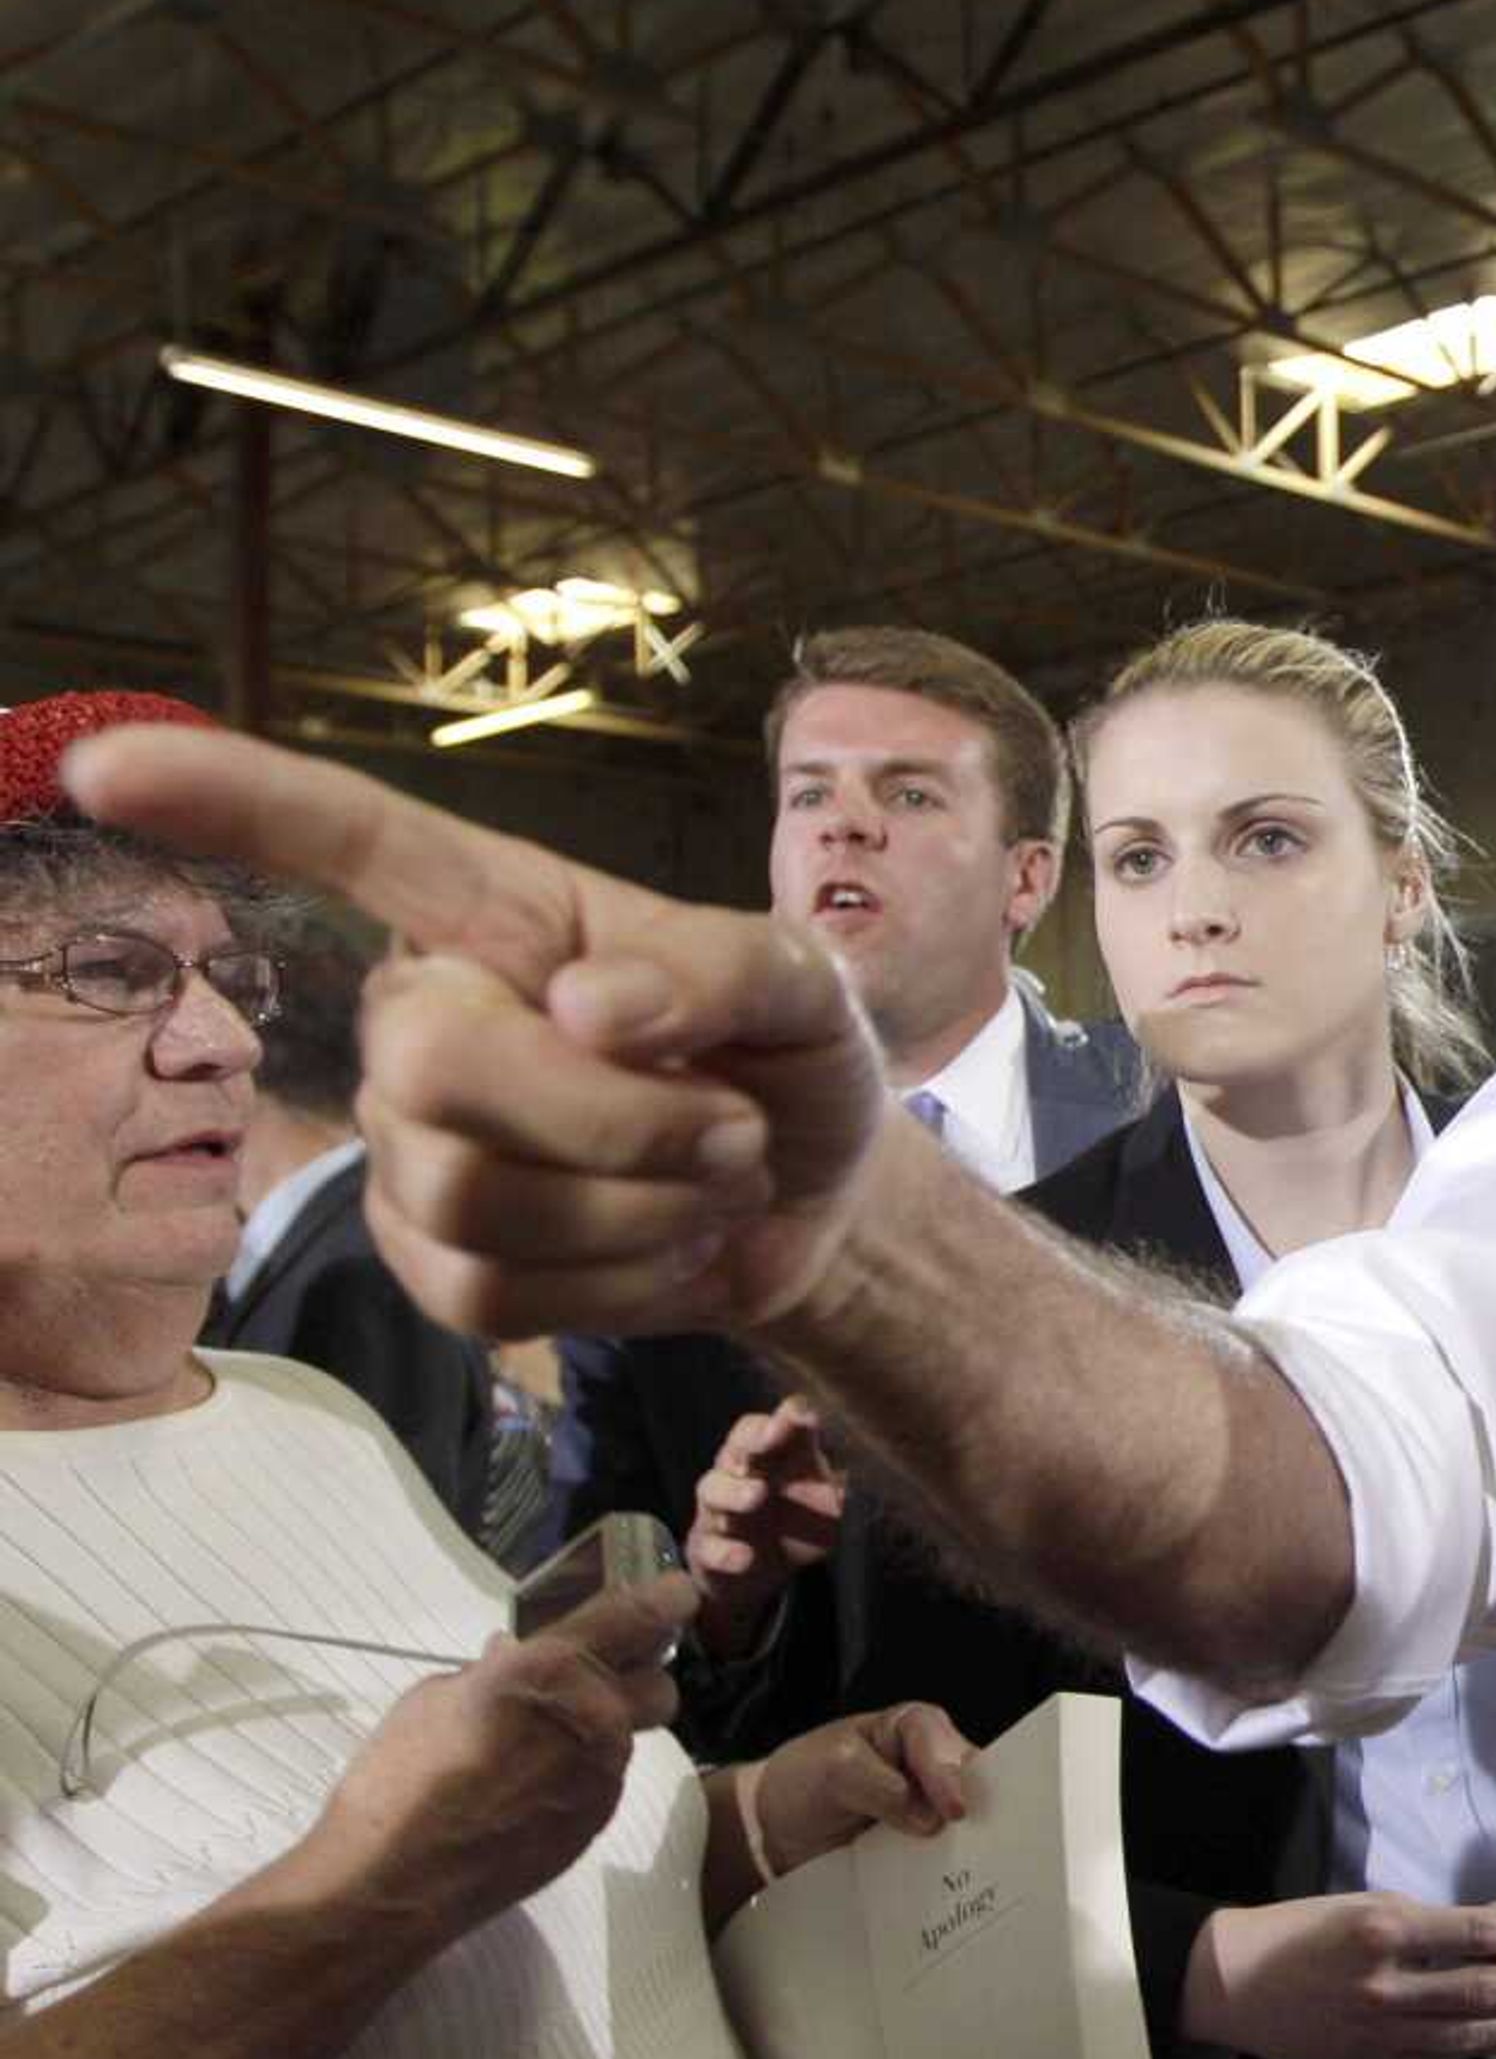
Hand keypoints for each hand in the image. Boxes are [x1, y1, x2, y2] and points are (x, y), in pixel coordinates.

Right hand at [59, 722, 887, 1337]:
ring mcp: (411, 1147)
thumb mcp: (801, 984)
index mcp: (496, 916)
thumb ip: (720, 967)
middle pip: (439, 1069)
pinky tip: (663, 1246)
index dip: (234, 801)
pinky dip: (623, 1283)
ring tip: (706, 1176)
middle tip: (733, 1124)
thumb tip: (584, 1005)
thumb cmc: (788, 1057)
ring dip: (646, 1204)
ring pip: (478, 1196)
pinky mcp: (431, 1265)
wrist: (820, 1200)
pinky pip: (496, 1295)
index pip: (353, 844)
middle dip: (621, 1117)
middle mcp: (422, 1019)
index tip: (111, 763)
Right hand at [298, 1575, 698, 1948]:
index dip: (667, 1599)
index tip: (678, 1593)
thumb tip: (512, 1654)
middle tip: (601, 1676)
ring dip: (602, 1729)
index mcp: (552, 1672)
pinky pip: (603, 1782)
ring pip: (629, 1738)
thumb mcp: (433, 1700)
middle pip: (660, 1685)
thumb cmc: (399, 1778)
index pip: (637, 1619)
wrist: (394, 1882)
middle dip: (640, 1676)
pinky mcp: (594, 1825)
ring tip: (543, 1742)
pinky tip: (528, 1790)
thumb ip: (490, 1673)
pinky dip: (580, 1774)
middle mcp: (596, 1720)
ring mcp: (602, 1778)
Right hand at [683, 1396, 846, 1655]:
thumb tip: (865, 1474)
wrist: (761, 1575)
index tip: (803, 1415)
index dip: (784, 1418)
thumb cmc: (797, 1523)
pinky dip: (724, 1552)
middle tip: (772, 1437)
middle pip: (736, 1446)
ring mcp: (718, 1512)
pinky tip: (744, 1557)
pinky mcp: (707, 1549)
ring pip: (712, 1490)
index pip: (769, 1427)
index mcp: (771, 1458)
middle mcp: (739, 1476)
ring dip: (733, 1491)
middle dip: (752, 1439)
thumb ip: (840, 1485)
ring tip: (756, 1496)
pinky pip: (708, 1548)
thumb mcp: (826, 1502)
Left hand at [739, 1702, 977, 1878]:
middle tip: (978, 1840)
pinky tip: (946, 1885)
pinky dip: (943, 1872)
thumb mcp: (834, 1769)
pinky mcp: (921, 1849)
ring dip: (963, 1848)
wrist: (772, 1830)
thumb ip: (879, 1786)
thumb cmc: (803, 1780)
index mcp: (915, 1728)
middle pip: (970, 1786)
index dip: (950, 1777)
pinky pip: (941, 1859)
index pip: (944, 1747)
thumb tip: (929, 1820)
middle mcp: (932, 1767)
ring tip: (970, 1869)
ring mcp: (930, 1811)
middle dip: (973, 1812)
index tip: (954, 1811)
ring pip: (962, 1827)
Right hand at [1175, 1894, 1495, 2058]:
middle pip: (1480, 1989)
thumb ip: (1428, 1922)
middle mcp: (1385, 1985)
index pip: (1477, 1933)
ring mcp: (1378, 2031)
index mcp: (1385, 1932)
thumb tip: (1493, 1929)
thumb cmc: (1301, 1931)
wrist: (1234, 1984)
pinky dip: (1476, 2052)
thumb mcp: (1365, 1906)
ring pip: (1465, 2034)